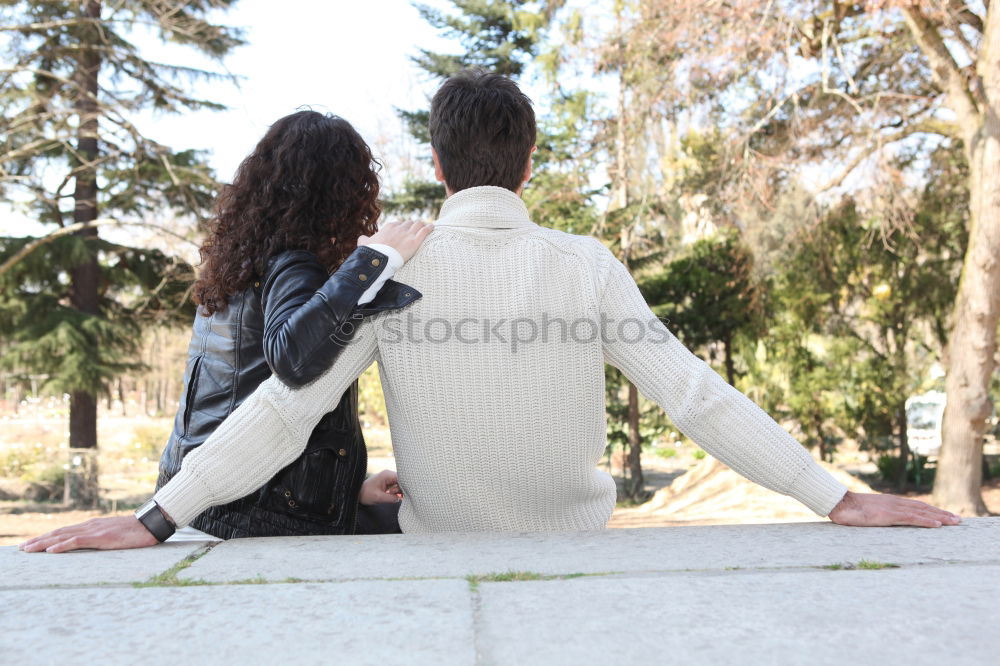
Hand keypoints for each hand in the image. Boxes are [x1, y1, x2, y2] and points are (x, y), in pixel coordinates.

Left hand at [19, 516, 158, 552]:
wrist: (151, 524)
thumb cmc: (136, 532)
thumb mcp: (115, 534)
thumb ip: (102, 537)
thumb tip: (93, 544)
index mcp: (92, 526)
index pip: (65, 531)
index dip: (47, 537)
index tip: (33, 543)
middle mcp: (90, 526)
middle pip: (59, 533)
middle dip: (39, 540)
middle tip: (22, 548)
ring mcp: (94, 530)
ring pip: (63, 536)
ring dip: (44, 543)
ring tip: (29, 549)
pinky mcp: (101, 537)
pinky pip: (77, 542)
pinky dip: (62, 546)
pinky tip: (50, 550)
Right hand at [357, 219, 432, 261]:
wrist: (378, 259)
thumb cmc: (371, 252)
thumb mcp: (364, 243)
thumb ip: (364, 239)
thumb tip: (362, 238)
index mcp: (389, 227)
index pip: (399, 223)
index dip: (402, 226)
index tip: (404, 230)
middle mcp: (399, 228)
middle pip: (409, 223)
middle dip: (413, 226)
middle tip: (416, 230)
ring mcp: (408, 234)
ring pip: (418, 224)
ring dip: (422, 225)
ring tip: (426, 227)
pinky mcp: (415, 242)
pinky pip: (425, 231)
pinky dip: (429, 228)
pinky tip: (432, 227)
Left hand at [358, 469, 402, 505]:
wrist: (358, 493)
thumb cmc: (366, 494)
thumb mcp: (379, 497)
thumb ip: (391, 498)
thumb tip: (400, 499)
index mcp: (387, 475)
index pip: (402, 478)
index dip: (405, 486)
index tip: (402, 494)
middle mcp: (389, 474)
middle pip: (402, 481)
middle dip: (400, 489)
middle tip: (393, 495)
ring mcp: (388, 478)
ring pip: (400, 484)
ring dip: (398, 491)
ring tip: (390, 495)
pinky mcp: (387, 483)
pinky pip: (396, 486)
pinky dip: (395, 492)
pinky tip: (392, 496)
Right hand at [828, 491, 961, 527]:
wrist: (839, 504)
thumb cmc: (848, 510)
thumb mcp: (866, 513)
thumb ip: (876, 515)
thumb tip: (878, 521)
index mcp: (890, 502)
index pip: (916, 506)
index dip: (931, 510)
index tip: (944, 516)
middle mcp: (895, 503)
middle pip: (923, 508)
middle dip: (941, 514)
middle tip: (958, 520)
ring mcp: (893, 508)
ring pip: (922, 512)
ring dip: (940, 517)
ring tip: (954, 522)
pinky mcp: (890, 515)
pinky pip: (912, 518)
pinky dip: (926, 521)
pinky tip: (937, 525)